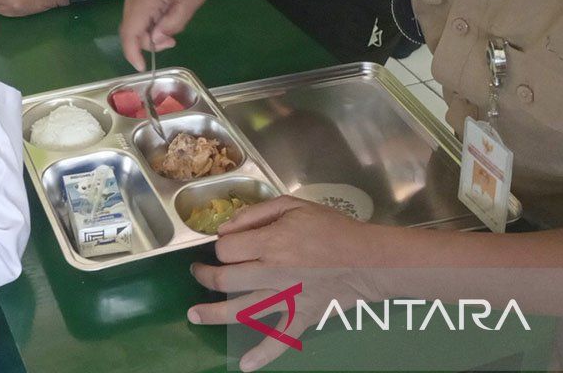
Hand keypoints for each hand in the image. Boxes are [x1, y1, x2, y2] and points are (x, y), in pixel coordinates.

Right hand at [119, 0, 213, 70]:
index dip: (132, 54)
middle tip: (172, 40)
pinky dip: (147, 11)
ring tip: (173, 15)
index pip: (130, 33)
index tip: (142, 67)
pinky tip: (166, 2)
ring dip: (148, 24)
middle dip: (147, 39)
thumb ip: (174, 22)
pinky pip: (135, 1)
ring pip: (133, 14)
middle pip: (130, 25)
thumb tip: (156, 39)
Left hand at [188, 196, 384, 371]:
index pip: (226, 249)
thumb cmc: (331, 229)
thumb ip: (256, 214)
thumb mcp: (293, 206)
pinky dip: (263, 355)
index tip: (224, 244)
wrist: (368, 259)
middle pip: (225, 279)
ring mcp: (286, 299)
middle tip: (198, 272)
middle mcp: (273, 273)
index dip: (220, 245)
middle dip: (205, 276)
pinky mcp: (301, 317)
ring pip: (241, 310)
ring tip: (194, 315)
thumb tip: (225, 229)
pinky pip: (280, 339)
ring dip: (213, 314)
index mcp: (271, 243)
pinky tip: (245, 366)